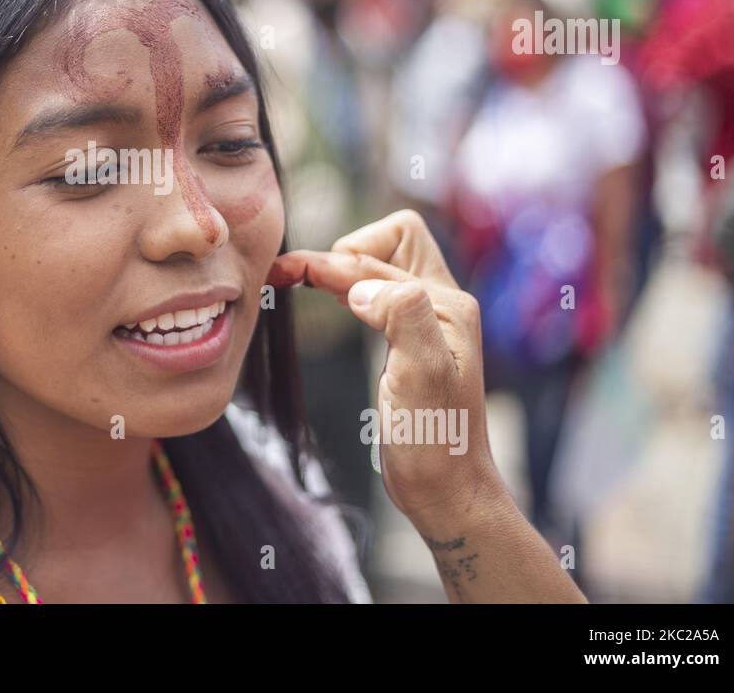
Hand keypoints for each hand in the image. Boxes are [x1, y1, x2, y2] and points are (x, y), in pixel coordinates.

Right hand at [267, 209, 505, 525]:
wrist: (447, 491)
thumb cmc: (435, 439)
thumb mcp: (423, 373)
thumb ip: (401, 315)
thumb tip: (361, 288)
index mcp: (447, 304)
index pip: (380, 256)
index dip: (332, 261)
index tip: (286, 273)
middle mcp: (440, 305)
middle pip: (388, 242)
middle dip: (340, 251)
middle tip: (293, 274)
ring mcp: (424, 323)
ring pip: (380, 265)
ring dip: (341, 267)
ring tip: (297, 279)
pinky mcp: (407, 342)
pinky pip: (377, 294)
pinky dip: (347, 289)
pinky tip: (331, 303)